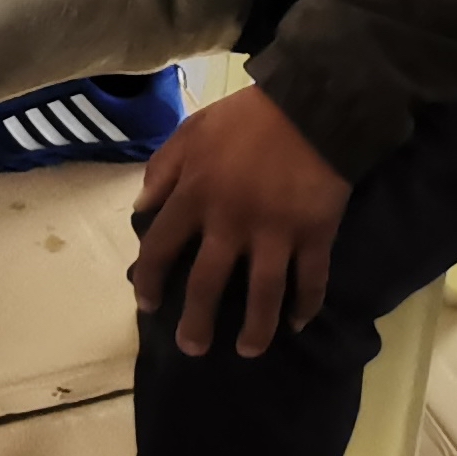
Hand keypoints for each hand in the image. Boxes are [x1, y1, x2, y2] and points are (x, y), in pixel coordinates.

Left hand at [132, 84, 351, 358]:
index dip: (149, 280)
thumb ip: (162, 169)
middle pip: (207, 285)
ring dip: (255, 330)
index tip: (146, 304)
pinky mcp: (315, 234)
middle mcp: (231, 221)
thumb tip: (141, 208)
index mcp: (195, 194)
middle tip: (192, 347)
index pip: (161, 248)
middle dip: (197, 322)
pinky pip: (311, 281)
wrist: (312, 104)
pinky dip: (305, 306)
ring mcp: (275, 232)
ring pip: (263, 295)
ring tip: (247, 351)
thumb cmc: (247, 117)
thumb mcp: (191, 130)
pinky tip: (296, 324)